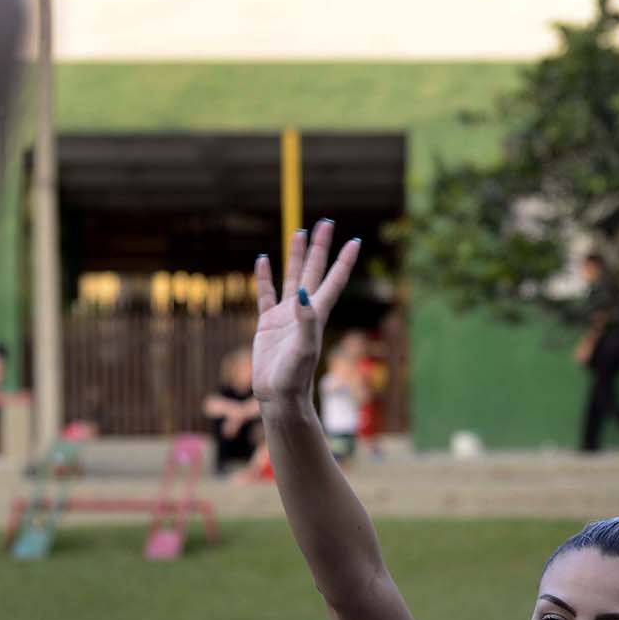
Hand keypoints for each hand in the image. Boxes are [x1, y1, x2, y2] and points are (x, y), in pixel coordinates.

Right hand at [252, 222, 359, 404]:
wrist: (279, 396)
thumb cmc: (295, 377)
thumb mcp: (303, 349)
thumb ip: (305, 321)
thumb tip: (302, 293)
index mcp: (317, 313)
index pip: (334, 281)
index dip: (344, 261)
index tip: (354, 241)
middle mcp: (304, 310)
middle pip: (314, 271)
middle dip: (321, 248)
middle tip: (326, 223)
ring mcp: (285, 315)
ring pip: (291, 277)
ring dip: (296, 256)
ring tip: (299, 232)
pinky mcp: (267, 323)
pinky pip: (265, 294)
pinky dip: (264, 277)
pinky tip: (263, 260)